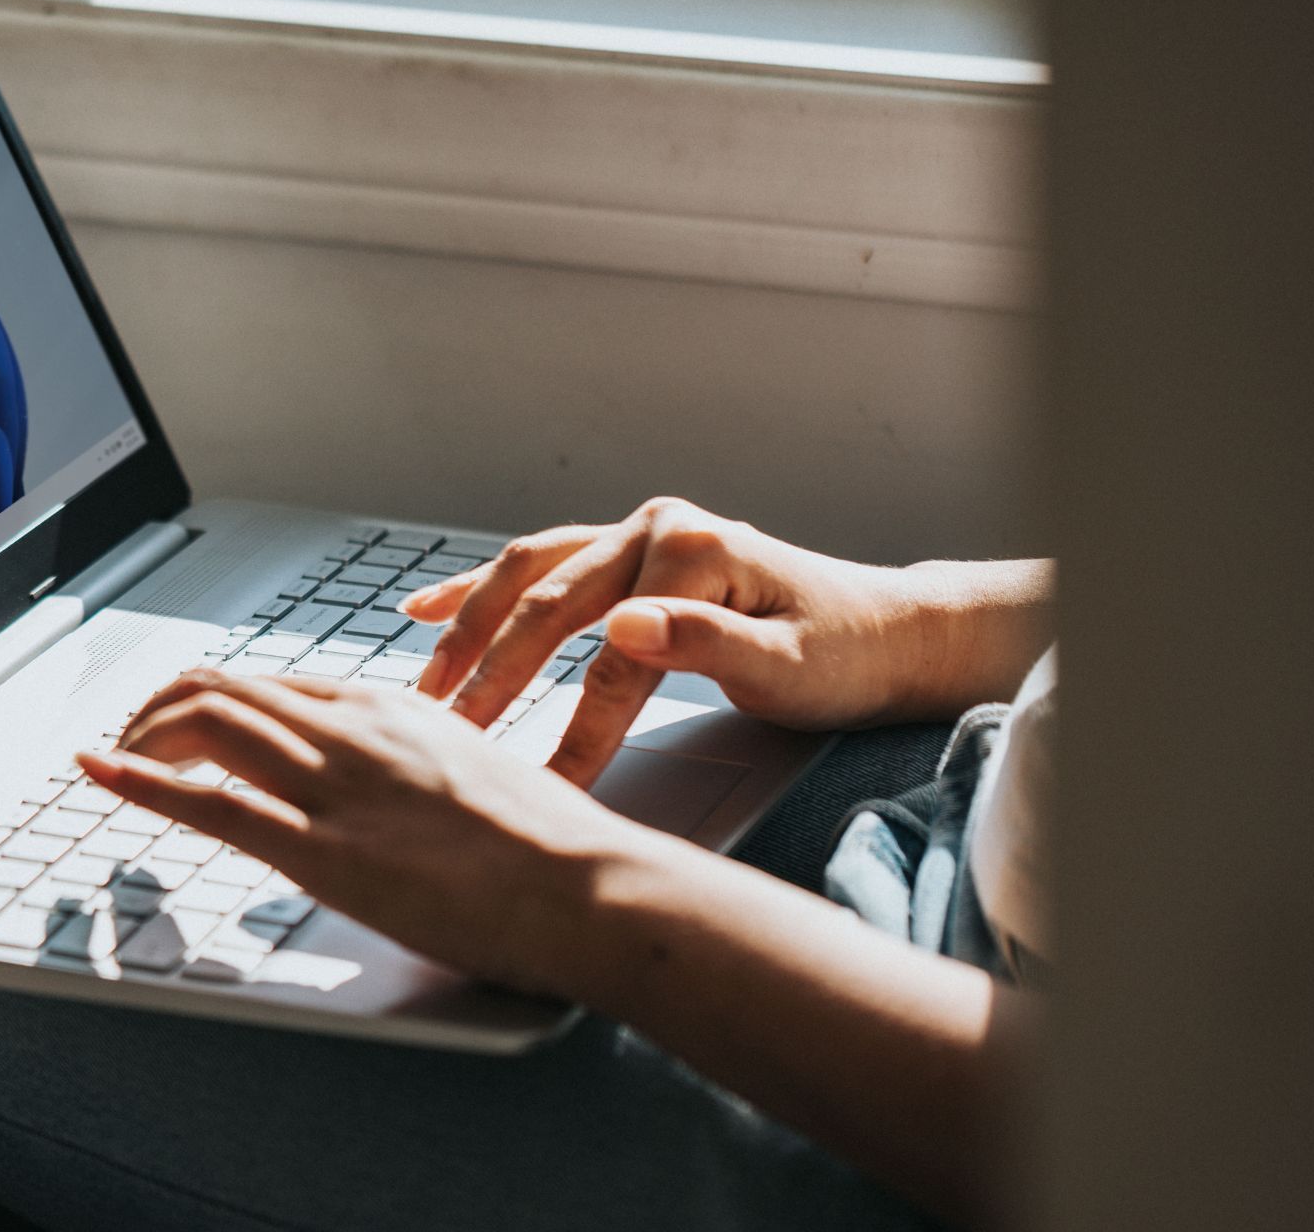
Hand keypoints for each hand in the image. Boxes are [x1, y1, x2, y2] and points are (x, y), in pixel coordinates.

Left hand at [77, 671, 648, 996]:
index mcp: (393, 709)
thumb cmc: (555, 847)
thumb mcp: (481, 775)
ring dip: (142, 738)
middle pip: (225, 689)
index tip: (183, 722)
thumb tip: (404, 793)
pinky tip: (102, 775)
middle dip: (159, 710)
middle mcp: (354, 731)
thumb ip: (426, 770)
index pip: (275, 684)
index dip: (213, 699)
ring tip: (112, 759)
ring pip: (207, 724)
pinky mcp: (325, 851)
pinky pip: (211, 803)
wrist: (590, 884)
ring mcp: (336, 787)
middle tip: (129, 739)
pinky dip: (141, 782)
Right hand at [402, 497, 1047, 786]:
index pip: (610, 654)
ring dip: (470, 629)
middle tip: (449, 737)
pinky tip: (424, 609)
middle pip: (550, 605)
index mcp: (692, 550)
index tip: (541, 787)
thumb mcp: (790, 665)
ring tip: (425, 686)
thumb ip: (705, 644)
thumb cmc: (846, 656)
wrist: (889, 633)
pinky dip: (480, 589)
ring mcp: (637, 534)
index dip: (573, 726)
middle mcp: (655, 527)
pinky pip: (539, 567)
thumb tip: (624, 626)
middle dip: (493, 675)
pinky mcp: (629, 554)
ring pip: (528, 577)